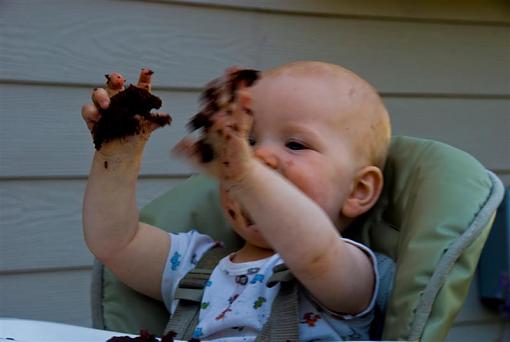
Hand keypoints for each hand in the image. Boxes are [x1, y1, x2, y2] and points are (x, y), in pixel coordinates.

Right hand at [81, 68, 171, 156]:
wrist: (121, 154)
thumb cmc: (135, 137)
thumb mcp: (147, 128)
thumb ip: (155, 120)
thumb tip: (166, 117)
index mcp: (135, 100)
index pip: (140, 86)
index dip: (144, 77)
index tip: (147, 72)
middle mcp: (119, 99)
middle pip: (115, 84)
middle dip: (116, 79)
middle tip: (118, 79)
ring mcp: (104, 107)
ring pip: (99, 93)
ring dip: (101, 96)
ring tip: (107, 105)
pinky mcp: (92, 117)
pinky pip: (87, 109)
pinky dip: (91, 112)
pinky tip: (97, 117)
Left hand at [173, 69, 258, 184]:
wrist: (233, 177)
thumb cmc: (217, 165)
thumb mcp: (197, 159)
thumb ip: (186, 153)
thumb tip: (175, 148)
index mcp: (212, 124)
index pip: (210, 104)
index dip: (211, 92)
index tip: (213, 83)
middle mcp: (223, 122)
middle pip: (224, 99)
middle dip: (227, 84)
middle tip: (231, 68)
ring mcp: (232, 127)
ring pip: (234, 105)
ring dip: (237, 91)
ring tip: (240, 76)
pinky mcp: (240, 135)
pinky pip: (242, 120)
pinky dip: (243, 107)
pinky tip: (245, 94)